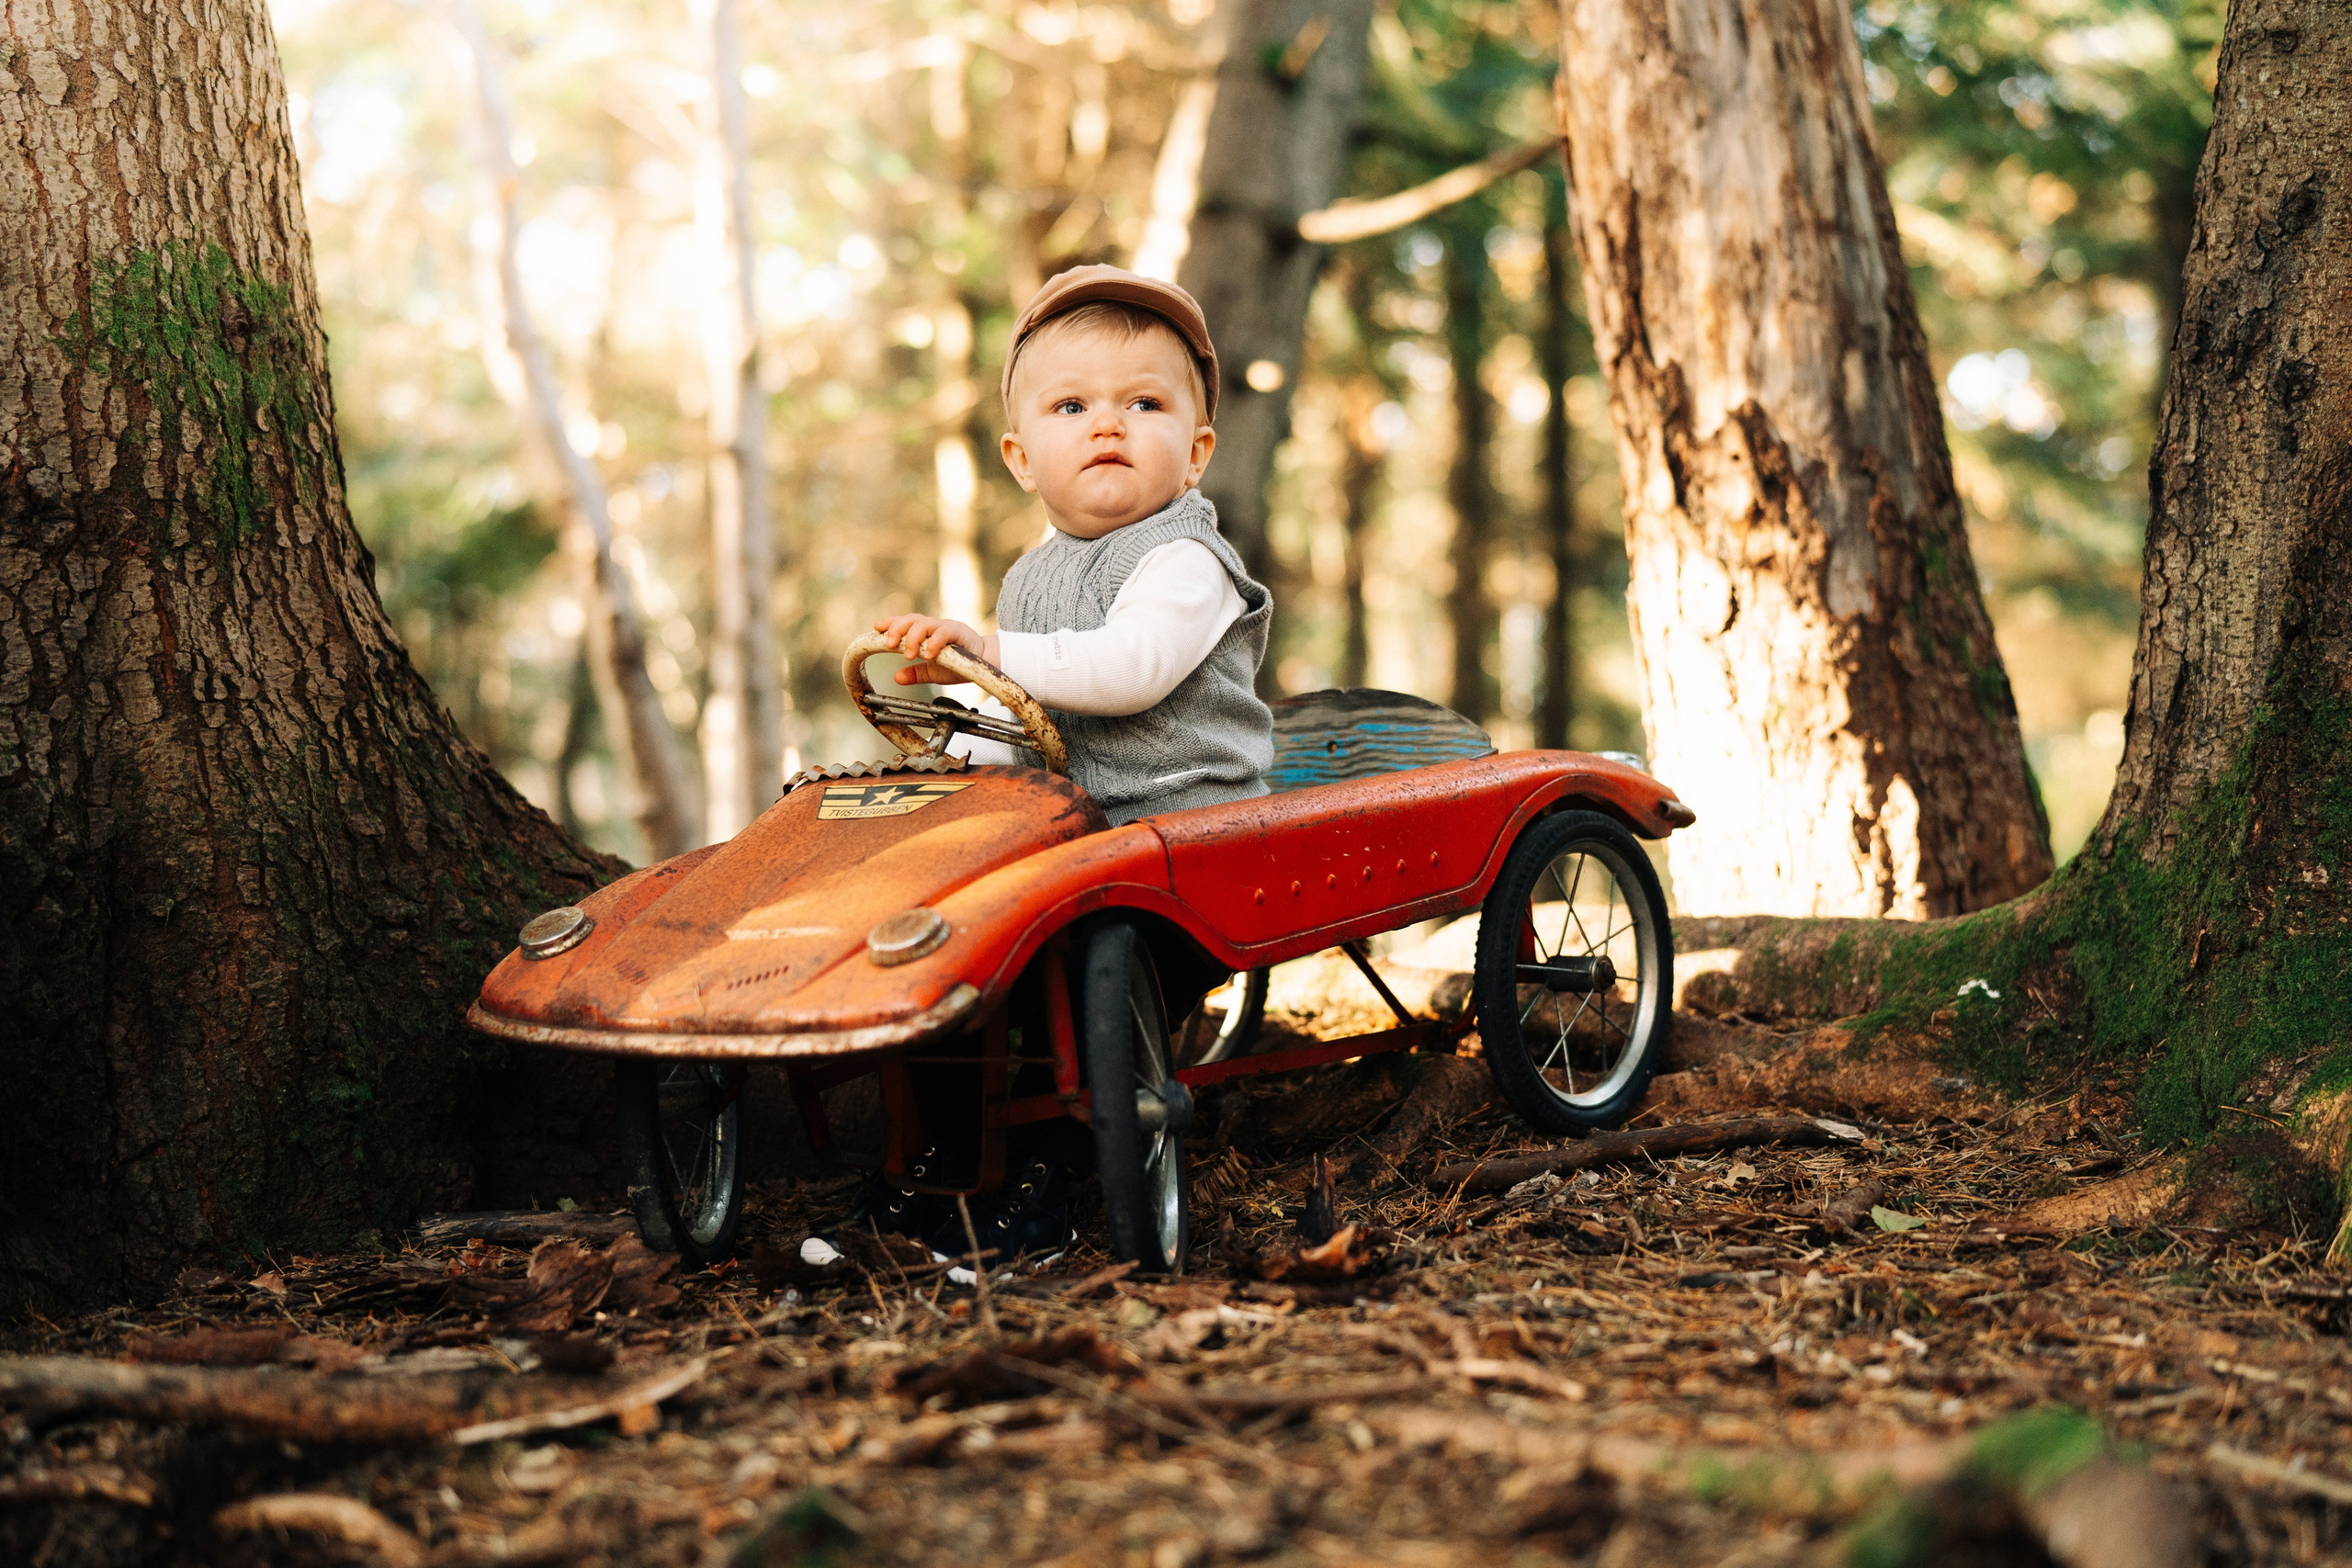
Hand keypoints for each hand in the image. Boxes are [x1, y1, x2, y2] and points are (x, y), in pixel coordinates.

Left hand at [871, 614, 996, 685]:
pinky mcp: (959, 632)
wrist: (986, 662)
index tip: (876, 627)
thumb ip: (916, 673)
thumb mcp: (934, 672)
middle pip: (912, 619)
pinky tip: (929, 654)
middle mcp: (934, 626)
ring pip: (925, 623)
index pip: (905, 622)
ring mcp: (946, 627)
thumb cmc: (960, 664)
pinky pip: (944, 633)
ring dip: (913, 637)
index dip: (891, 623)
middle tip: (889, 644)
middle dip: (897, 629)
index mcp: (926, 632)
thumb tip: (896, 677)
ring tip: (908, 654)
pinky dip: (935, 642)